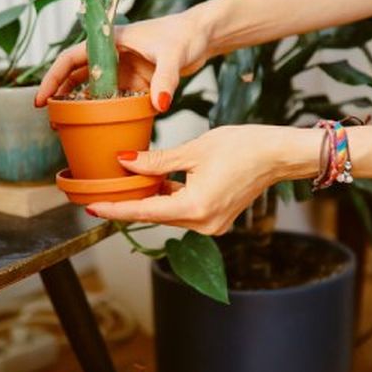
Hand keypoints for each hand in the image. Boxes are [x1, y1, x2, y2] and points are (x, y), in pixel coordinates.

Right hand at [34, 2, 215, 109]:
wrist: (204, 34)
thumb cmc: (187, 35)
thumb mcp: (174, 56)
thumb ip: (166, 80)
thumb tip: (160, 105)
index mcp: (111, 40)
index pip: (71, 57)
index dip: (54, 78)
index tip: (41, 99)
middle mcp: (112, 53)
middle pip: (76, 74)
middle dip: (60, 95)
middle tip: (49, 119)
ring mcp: (123, 67)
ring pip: (93, 88)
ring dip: (80, 105)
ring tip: (66, 126)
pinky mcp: (136, 80)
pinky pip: (114, 97)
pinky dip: (104, 110)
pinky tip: (98, 125)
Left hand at [85, 125, 321, 233]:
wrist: (278, 154)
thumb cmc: (244, 147)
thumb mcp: (193, 150)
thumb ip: (156, 161)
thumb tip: (125, 162)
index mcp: (194, 208)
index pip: (144, 212)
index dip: (115, 209)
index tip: (92, 207)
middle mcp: (203, 224)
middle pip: (156, 214)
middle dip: (132, 201)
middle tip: (106, 188)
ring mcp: (212, 225)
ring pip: (169, 213)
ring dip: (152, 198)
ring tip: (132, 180)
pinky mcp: (217, 219)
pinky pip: (185, 211)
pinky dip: (170, 198)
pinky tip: (159, 182)